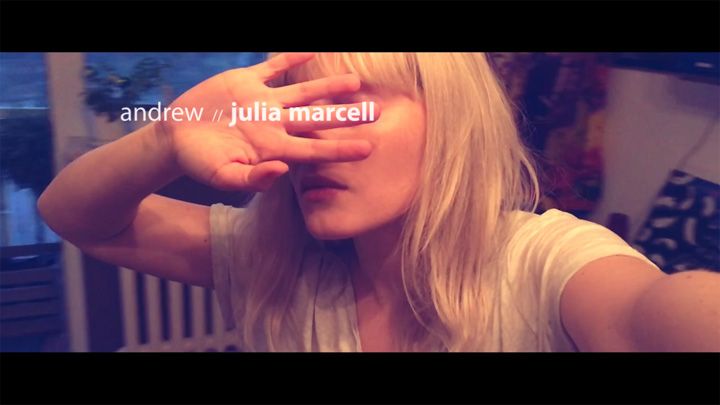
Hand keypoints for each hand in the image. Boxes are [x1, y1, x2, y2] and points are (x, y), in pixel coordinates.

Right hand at [159, 53, 376, 191]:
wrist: (176, 138)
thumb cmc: (200, 163)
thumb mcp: (223, 177)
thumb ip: (252, 179)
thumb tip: (280, 172)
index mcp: (273, 149)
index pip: (314, 149)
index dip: (341, 149)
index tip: (369, 149)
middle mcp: (274, 125)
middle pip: (318, 120)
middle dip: (347, 117)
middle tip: (377, 113)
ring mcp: (262, 103)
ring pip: (303, 93)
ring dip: (328, 88)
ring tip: (356, 82)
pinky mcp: (246, 83)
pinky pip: (273, 68)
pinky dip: (290, 59)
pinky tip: (311, 51)